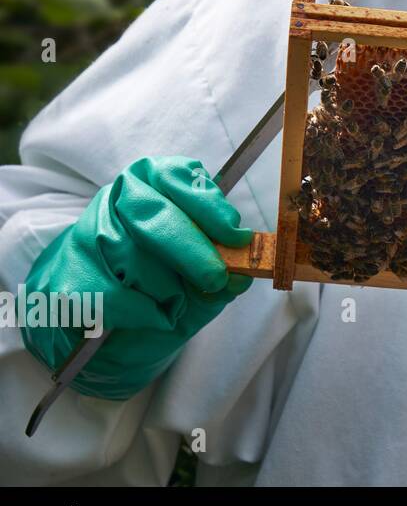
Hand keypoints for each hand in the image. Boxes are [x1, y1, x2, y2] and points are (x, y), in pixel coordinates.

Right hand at [21, 156, 252, 400]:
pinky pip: (112, 295)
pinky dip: (140, 312)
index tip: (234, 233)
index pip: (177, 178)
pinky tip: (150, 318)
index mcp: (149, 187)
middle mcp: (113, 204)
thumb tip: (243, 274)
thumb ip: (220, 273)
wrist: (96, 328)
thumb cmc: (154, 292)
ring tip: (174, 304)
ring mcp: (84, 240)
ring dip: (165, 289)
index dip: (209, 205)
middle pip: (153, 216)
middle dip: (192, 250)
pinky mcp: (64, 281)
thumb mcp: (196, 278)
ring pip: (132, 256)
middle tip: (216, 278)